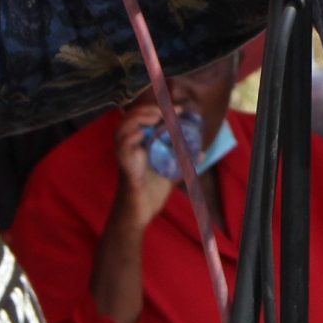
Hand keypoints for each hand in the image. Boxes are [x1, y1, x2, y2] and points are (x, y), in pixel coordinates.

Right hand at [110, 104, 177, 223]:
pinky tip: (141, 134)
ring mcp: (126, 156)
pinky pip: (122, 148)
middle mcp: (130, 147)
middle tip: (164, 112)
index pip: (141, 118)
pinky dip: (130, 138)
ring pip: (121, 129)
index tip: (178, 109)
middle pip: (128, 118)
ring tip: (154, 117)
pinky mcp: (126, 167)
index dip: (156, 109)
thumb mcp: (171, 171)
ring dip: (137, 119)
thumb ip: (183, 161)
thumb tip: (201, 153)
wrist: (141, 213)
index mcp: (139, 144)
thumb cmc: (151, 192)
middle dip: (146, 109)